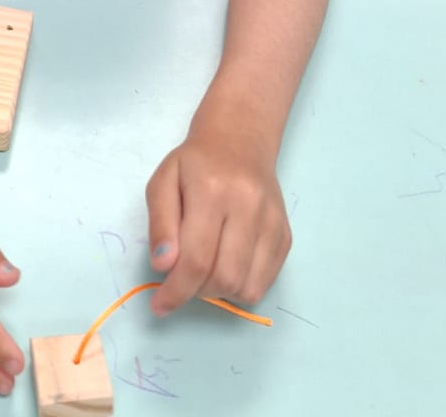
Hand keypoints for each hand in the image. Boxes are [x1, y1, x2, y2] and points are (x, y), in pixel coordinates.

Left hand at [145, 123, 289, 314]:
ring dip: (219, 292)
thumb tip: (163, 266)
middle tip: (182, 279)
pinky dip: (241, 287)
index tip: (160, 306)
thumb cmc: (195, 163)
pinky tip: (226, 264)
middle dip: (197, 292)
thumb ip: (159, 225)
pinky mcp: (285, 235)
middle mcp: (249, 207)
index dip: (176, 291)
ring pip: (247, 288)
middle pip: (224, 278)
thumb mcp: (163, 182)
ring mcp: (272, 222)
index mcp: (212, 190)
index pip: (196, 259)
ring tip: (205, 269)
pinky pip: (265, 282)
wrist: (240, 139)